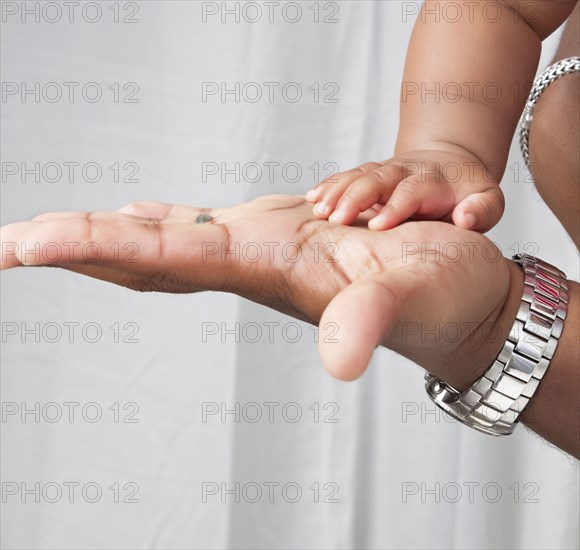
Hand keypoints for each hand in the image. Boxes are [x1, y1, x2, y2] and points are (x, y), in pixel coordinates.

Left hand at [0, 195, 519, 386]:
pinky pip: (199, 230)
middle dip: (74, 245)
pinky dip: (157, 223)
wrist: (455, 297)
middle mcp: (253, 263)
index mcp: (271, 270)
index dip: (97, 246)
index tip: (26, 244)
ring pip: (165, 241)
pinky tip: (135, 219)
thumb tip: (338, 359)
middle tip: (4, 243)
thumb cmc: (440, 296)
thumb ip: (369, 321)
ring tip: (45, 235)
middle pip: (145, 254)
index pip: (166, 257)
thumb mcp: (409, 300)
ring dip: (103, 236)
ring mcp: (260, 251)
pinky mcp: (276, 239)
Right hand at [304, 150, 504, 231]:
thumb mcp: (489, 200)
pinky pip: (345, 176)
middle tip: (334, 219)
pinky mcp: (367, 175)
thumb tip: (466, 218)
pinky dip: (327, 186)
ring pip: (356, 176)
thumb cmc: (467, 193)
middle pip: (377, 179)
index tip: (376, 227)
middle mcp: (404, 172)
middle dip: (354, 197)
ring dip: (336, 191)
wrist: (450, 164)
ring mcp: (383, 171)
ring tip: (317, 209)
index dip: (394, 207)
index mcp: (433, 181)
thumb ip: (483, 209)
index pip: (412, 192)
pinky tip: (310, 198)